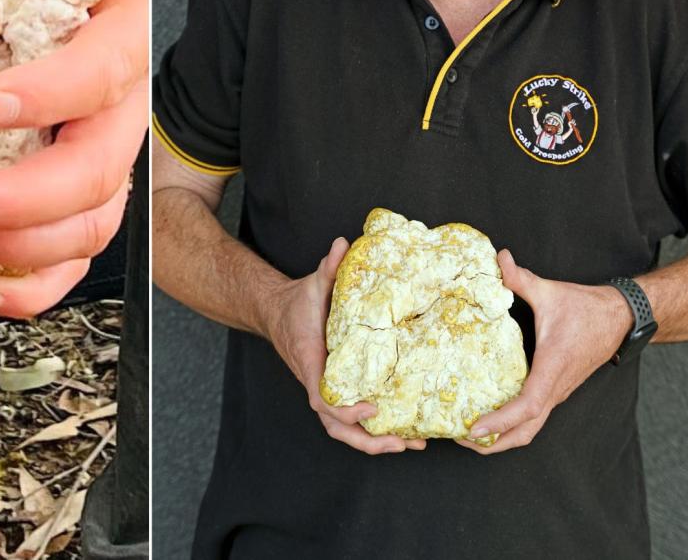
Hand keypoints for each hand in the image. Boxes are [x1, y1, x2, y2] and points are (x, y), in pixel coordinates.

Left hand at [0, 0, 148, 318]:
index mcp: (129, 19)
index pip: (109, 67)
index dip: (56, 94)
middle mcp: (122, 92)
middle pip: (102, 167)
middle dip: (31, 200)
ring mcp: (97, 137)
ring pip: (91, 221)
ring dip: (27, 250)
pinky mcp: (66, 166)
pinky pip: (68, 242)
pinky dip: (32, 281)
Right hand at [266, 238, 425, 454]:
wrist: (276, 311)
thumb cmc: (297, 302)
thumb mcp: (312, 283)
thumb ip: (328, 268)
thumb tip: (342, 244)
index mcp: (310, 362)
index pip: (323, 399)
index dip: (346, 410)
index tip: (372, 409)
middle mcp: (316, 381)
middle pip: (335, 426)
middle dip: (368, 441)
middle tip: (403, 442)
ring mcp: (325, 388)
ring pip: (342, 428)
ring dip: (374, 442)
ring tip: (410, 443)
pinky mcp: (335, 388)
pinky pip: (349, 418)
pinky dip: (372, 429)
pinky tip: (401, 430)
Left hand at [455, 250, 632, 454]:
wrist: (620, 318)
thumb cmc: (586, 308)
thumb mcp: (550, 291)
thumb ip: (521, 278)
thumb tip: (499, 258)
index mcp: (552, 368)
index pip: (527, 406)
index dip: (500, 421)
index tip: (473, 428)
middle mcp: (556, 387)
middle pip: (526, 431)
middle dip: (494, 443)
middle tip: (460, 439)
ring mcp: (557, 392)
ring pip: (531, 429)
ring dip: (502, 438)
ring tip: (469, 435)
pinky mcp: (556, 389)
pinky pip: (533, 416)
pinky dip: (511, 425)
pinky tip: (489, 417)